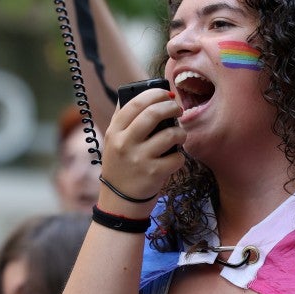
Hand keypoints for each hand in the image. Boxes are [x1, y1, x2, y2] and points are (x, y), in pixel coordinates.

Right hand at [97, 89, 184, 215]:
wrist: (120, 200)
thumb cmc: (122, 165)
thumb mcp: (114, 141)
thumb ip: (124, 118)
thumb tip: (144, 92)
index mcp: (114, 131)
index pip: (135, 103)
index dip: (155, 94)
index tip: (167, 94)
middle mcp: (125, 143)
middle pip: (153, 114)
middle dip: (172, 108)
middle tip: (178, 110)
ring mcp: (139, 159)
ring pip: (170, 134)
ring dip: (180, 132)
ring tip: (179, 135)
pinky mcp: (154, 174)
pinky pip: (177, 158)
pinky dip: (180, 157)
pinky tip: (174, 158)